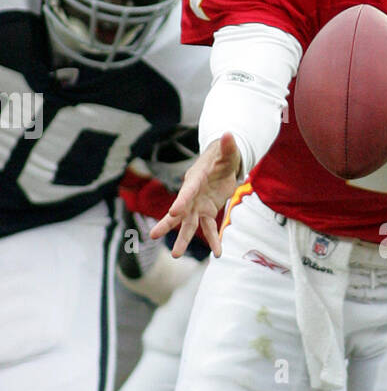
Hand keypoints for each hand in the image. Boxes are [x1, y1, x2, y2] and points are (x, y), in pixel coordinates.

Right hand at [151, 132, 241, 256]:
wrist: (221, 166)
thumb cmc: (221, 158)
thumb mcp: (227, 153)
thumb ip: (228, 147)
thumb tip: (229, 134)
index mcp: (195, 180)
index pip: (187, 192)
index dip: (181, 201)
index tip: (174, 211)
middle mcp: (192, 196)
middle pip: (178, 212)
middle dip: (167, 223)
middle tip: (154, 235)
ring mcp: (197, 206)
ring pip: (188, 225)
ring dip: (183, 240)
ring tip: (176, 255)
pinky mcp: (206, 213)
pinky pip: (208, 229)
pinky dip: (213, 240)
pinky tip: (217, 253)